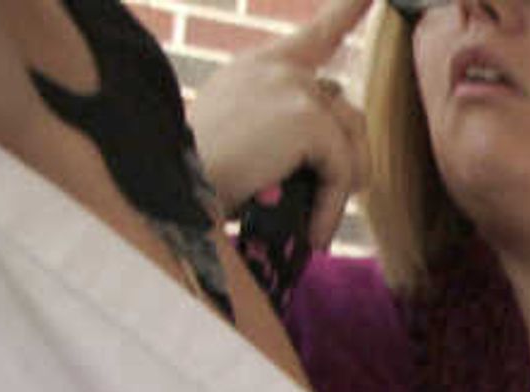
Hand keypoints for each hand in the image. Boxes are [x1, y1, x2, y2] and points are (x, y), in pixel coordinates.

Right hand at [188, 0, 367, 236]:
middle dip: (345, 160)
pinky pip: (343, 169)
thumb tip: (347, 154)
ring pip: (351, 140)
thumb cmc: (206, 179)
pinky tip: (313, 231)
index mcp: (258, 68)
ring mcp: (292, 86)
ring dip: (339, 185)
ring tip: (311, 220)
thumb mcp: (246, 141)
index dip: (346, 12)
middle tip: (324, 202)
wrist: (178, 188)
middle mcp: (276, 67)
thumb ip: (291, 129)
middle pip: (346, 112)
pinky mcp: (306, 116)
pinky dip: (332, 205)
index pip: (315, 36)